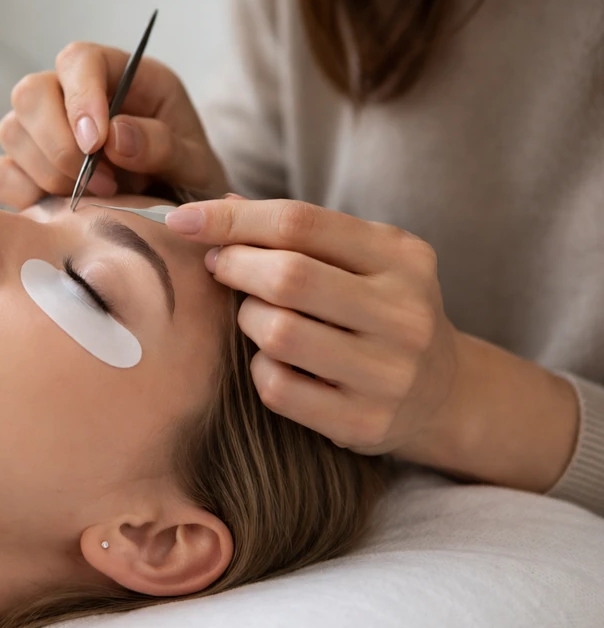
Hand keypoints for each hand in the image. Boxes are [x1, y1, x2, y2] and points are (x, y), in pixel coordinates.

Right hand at [0, 42, 228, 208]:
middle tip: (103, 184)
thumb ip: (164, 145)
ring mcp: (42, 131)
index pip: (79, 60)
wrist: (178, 219)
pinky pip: (0, 173)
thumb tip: (116, 136)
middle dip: (59, 145)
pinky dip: (24, 193)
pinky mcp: (26, 170)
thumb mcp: (195, 162)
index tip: (96, 142)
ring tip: (98, 198)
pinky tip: (61, 209)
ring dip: (49, 173)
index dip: (80, 96)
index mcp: (119, 76)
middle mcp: (71, 96)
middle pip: (31, 94)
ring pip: (12, 132)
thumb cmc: (188, 178)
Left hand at [165, 197, 460, 456]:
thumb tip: (217, 204)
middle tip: (218, 266)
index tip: (183, 219)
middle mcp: (404, 313)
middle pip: (287, 276)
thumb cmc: (378, 309)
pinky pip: (278, 388)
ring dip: (246, 319)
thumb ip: (298, 232)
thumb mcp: (360, 259)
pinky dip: (259, 369)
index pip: (301, 222)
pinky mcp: (364, 422)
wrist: (443, 393)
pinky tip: (272, 361)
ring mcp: (388, 373)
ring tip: (253, 315)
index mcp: (402, 257)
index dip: (231, 218)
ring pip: (277, 334)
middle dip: (234, 265)